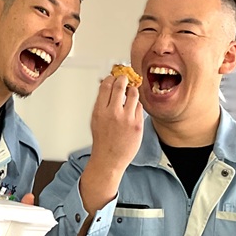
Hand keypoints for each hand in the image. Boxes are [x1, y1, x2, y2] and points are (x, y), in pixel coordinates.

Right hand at [79, 72, 144, 211]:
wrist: (109, 159)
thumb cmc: (102, 141)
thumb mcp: (95, 119)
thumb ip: (101, 103)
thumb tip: (106, 86)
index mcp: (99, 111)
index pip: (106, 85)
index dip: (111, 78)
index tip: (113, 76)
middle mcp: (113, 113)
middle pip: (120, 85)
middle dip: (123, 78)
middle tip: (124, 78)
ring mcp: (126, 119)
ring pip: (133, 93)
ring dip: (132, 90)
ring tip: (130, 92)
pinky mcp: (137, 124)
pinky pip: (140, 107)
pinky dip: (137, 105)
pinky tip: (133, 109)